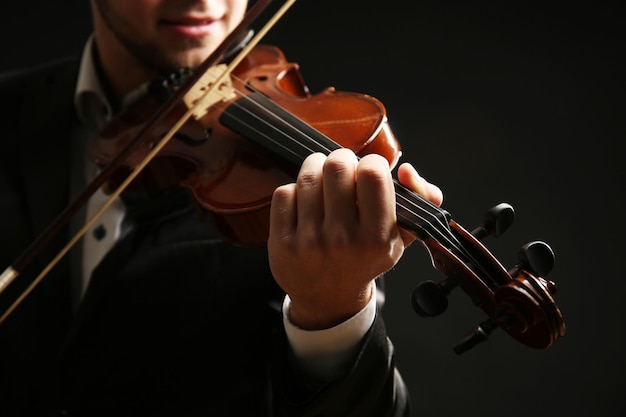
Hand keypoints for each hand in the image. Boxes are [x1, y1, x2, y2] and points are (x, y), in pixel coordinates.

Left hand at [268, 149, 441, 329]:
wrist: (329, 297)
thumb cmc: (367, 257)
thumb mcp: (402, 236)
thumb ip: (421, 199)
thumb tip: (407, 170)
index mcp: (377, 238)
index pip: (372, 174)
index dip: (372, 162)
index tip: (370, 170)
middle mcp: (343, 240)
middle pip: (337, 166)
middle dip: (342, 159)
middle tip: (344, 169)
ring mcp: (309, 242)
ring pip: (309, 176)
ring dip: (317, 167)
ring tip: (323, 178)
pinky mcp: (282, 243)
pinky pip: (284, 193)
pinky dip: (295, 190)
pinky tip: (304, 202)